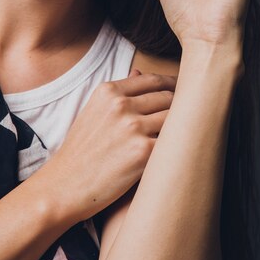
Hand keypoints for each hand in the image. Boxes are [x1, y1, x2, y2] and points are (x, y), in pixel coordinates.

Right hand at [48, 69, 176, 221]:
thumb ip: (118, 93)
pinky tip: (181, 154)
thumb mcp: (93, 112)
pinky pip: (173, 143)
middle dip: (184, 107)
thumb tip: (139, 74)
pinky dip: (178, 148)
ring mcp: (132, 127)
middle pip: (169, 97)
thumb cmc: (80, 152)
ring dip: (184, 129)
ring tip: (190, 137)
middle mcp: (120, 105)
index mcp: (108, 91)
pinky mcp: (143, 152)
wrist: (64, 185)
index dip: (173, 85)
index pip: (153, 80)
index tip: (185, 92)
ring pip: (176, 119)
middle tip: (195, 116)